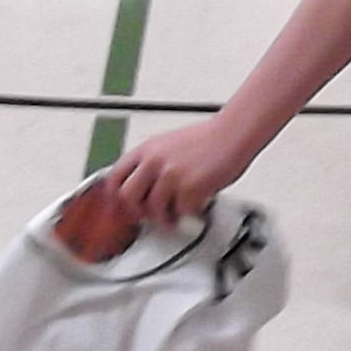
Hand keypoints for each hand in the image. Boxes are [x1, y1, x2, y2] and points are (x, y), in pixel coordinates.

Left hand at [94, 118, 257, 239]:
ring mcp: (171, 175)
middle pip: (128, 197)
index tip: (123, 205)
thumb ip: (152, 163)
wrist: (235, 132)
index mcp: (146, 150)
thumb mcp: (169, 145)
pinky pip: (181, 211)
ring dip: (165, 218)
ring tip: (174, 218)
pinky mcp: (190, 188)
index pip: (115, 177)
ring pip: (154, 209)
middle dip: (138, 211)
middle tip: (148, 215)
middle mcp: (154, 162)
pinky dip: (188, 213)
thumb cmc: (210, 137)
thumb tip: (144, 186)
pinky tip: (194, 207)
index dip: (116, 196)